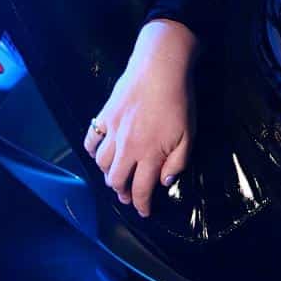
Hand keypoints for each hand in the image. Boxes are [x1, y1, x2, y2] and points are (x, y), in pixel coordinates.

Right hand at [83, 20, 198, 217]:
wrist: (160, 67)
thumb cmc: (180, 101)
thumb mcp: (188, 135)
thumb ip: (177, 162)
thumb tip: (164, 182)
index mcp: (150, 155)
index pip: (141, 189)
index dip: (142, 205)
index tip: (143, 212)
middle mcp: (127, 148)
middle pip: (116, 180)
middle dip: (122, 194)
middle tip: (128, 197)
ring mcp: (113, 131)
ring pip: (101, 163)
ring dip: (107, 174)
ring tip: (115, 177)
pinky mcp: (104, 116)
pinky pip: (91, 140)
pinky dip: (92, 151)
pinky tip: (99, 153)